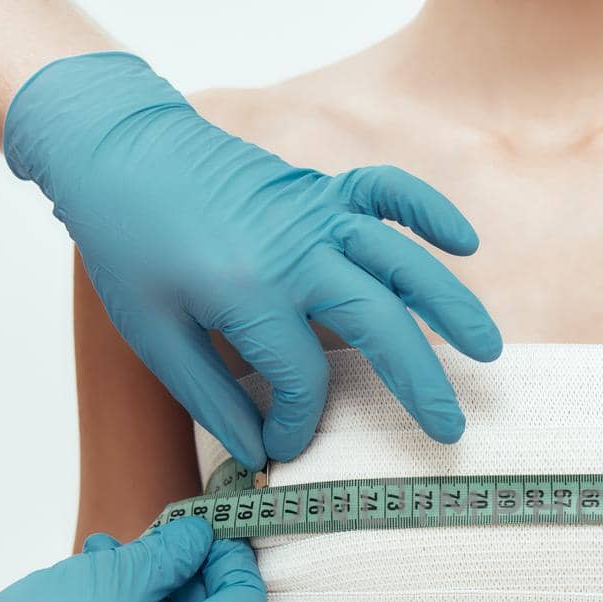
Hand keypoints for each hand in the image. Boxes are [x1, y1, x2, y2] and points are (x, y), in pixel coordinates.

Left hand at [2, 51, 502, 467]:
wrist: (114, 150)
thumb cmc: (127, 244)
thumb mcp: (152, 335)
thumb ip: (211, 398)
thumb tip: (259, 451)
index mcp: (248, 294)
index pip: (302, 379)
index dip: (298, 423)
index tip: (285, 445)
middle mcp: (295, 253)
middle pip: (379, 324)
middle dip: (420, 383)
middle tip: (451, 429)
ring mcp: (315, 214)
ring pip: (402, 261)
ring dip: (450, 305)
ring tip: (488, 351)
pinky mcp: (321, 188)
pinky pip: (389, 192)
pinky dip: (429, 212)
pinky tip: (466, 244)